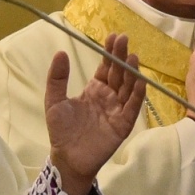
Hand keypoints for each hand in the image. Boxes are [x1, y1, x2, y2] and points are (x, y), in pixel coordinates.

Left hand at [45, 34, 145, 194]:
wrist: (67, 158)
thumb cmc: (62, 131)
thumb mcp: (54, 101)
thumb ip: (57, 78)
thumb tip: (61, 52)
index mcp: (95, 89)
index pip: (106, 67)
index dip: (110, 52)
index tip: (113, 36)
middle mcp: (109, 97)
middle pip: (119, 73)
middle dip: (121, 56)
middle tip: (124, 39)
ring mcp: (118, 109)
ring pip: (129, 87)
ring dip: (132, 72)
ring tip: (132, 56)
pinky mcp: (123, 124)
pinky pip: (133, 107)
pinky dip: (138, 94)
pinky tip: (139, 80)